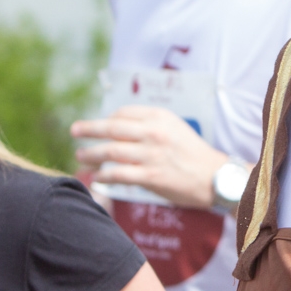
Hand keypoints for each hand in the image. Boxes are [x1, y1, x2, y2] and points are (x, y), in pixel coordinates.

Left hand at [72, 106, 228, 208]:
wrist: (216, 177)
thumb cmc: (194, 154)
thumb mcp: (175, 128)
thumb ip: (150, 126)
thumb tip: (119, 128)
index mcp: (159, 117)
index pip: (123, 113)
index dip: (107, 119)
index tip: (99, 127)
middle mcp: (153, 133)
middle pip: (111, 128)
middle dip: (89, 129)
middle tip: (74, 131)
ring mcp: (152, 155)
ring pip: (111, 152)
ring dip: (92, 155)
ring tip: (81, 156)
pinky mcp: (152, 177)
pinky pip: (119, 175)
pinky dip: (104, 177)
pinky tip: (96, 178)